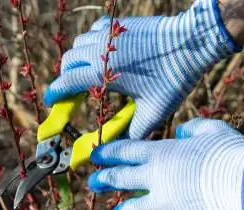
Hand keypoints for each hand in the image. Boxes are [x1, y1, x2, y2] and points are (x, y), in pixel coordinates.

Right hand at [44, 0, 240, 138]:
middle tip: (72, 93)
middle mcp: (100, 50)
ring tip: (87, 74)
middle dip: (65, 78)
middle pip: (68, 62)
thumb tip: (119, 149)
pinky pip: (93, 31)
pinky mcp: (119, 25)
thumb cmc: (173, 78)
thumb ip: (134, 132)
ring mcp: (109, 35)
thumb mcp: (153, 112)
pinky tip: (101, 54)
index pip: (67, 82)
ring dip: (77, 60)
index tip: (52, 101)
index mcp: (103, 72)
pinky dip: (90, 42)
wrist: (192, 42)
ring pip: (78, 45)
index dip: (56, 94)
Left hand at [88, 118, 243, 209]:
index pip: (123, 151)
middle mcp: (155, 178)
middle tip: (93, 183)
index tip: (96, 157)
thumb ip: (190, 129)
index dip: (106, 154)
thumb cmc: (232, 152)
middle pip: (118, 179)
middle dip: (102, 180)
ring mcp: (162, 204)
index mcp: (161, 153)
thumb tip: (180, 133)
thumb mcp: (210, 129)